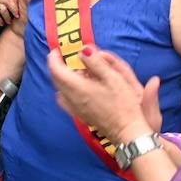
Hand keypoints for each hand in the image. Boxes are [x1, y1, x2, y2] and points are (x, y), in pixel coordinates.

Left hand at [46, 46, 160, 144]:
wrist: (127, 131)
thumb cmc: (123, 104)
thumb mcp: (112, 78)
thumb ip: (95, 62)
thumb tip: (82, 50)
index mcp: (77, 88)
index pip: (56, 71)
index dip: (54, 58)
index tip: (57, 51)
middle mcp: (71, 99)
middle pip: (56, 80)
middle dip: (57, 67)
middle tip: (64, 58)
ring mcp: (75, 109)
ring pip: (60, 90)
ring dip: (63, 78)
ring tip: (74, 72)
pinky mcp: (80, 116)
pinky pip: (66, 100)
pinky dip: (67, 90)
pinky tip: (78, 89)